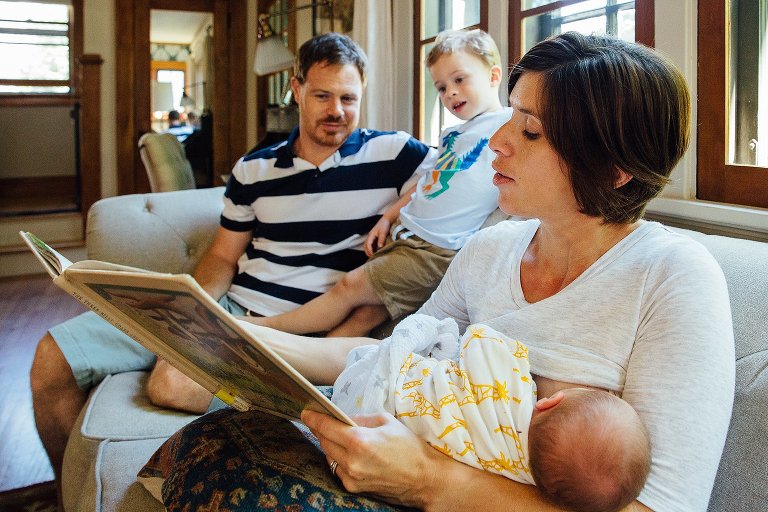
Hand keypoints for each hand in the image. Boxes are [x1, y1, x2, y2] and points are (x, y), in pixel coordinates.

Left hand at [301, 410, 437, 507]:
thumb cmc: (409, 446)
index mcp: (360, 441)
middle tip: (319, 420)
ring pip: (329, 456)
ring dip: (329, 444)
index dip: (313, 418)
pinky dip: (339, 459)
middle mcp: (352, 461)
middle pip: (324, 441)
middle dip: (320, 429)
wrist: (424, 478)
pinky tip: (347, 453)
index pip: (326, 427)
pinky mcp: (354, 488)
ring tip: (334, 435)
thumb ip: (361, 419)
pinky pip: (338, 469)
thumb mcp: (386, 421)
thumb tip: (343, 418)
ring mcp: (352, 477)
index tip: (306, 412)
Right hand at [364, 217, 390, 256]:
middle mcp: (370, 236)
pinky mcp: (374, 237)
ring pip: (367, 245)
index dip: (369, 250)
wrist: (387, 219)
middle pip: (365, 246)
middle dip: (367, 252)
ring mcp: (372, 236)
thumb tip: (380, 247)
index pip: (367, 244)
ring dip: (369, 250)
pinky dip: (371, 248)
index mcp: (371, 235)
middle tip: (372, 258)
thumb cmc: (385, 225)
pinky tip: (376, 251)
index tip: (372, 255)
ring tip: (373, 256)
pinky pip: (371, 244)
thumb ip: (381, 239)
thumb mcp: (383, 232)